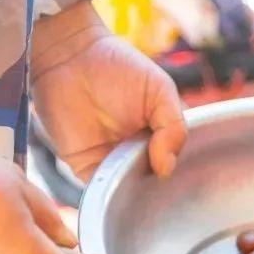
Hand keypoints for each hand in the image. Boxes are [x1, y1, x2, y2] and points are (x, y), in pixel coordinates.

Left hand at [31, 0, 185, 181]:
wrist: (68, 57)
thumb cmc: (117, 65)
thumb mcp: (160, 90)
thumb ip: (174, 127)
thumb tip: (166, 168)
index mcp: (160, 137)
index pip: (177, 165)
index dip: (182, 175)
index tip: (185, 180)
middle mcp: (139, 154)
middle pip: (155, 185)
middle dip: (159, 191)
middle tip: (162, 193)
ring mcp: (113, 163)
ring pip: (130, 193)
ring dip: (135, 196)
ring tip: (140, 189)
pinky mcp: (86, 168)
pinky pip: (102, 191)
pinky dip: (109, 196)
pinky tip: (118, 191)